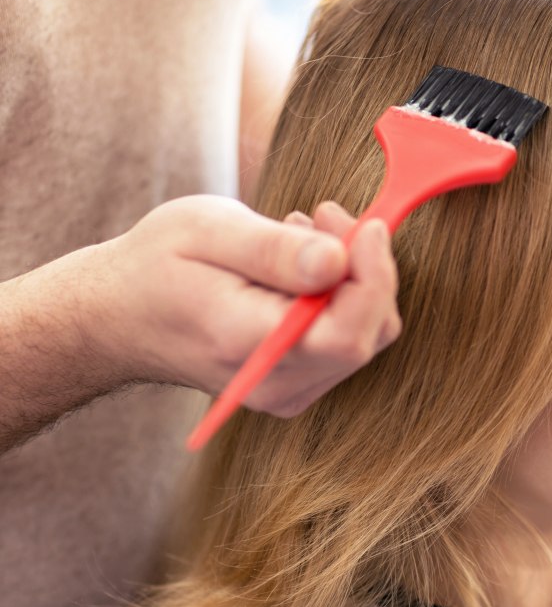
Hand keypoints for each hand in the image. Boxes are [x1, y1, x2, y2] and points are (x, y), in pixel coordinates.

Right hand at [90, 195, 400, 416]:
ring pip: (367, 334)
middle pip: (369, 332)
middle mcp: (277, 382)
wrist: (121, 315)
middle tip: (325, 215)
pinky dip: (342, 296)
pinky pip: (349, 339)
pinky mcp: (298, 383)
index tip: (370, 224)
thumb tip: (338, 260)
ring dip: (355, 277)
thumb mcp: (207, 232)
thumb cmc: (158, 265)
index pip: (348, 334)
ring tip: (302, 235)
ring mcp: (289, 390)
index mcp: (250, 344)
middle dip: (367, 266)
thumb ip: (274, 250)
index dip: (375, 276)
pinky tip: (300, 267)